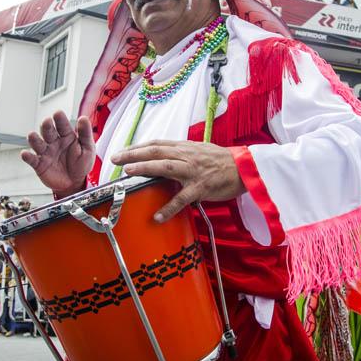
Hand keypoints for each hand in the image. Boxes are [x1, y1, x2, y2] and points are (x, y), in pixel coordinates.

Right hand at [21, 111, 94, 195]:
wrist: (75, 183)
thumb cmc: (81, 164)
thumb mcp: (88, 148)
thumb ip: (85, 134)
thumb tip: (83, 118)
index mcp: (67, 136)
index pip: (62, 125)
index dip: (60, 119)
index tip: (58, 113)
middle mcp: (54, 142)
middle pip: (48, 132)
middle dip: (46, 126)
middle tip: (47, 121)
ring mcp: (46, 153)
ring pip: (38, 143)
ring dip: (34, 139)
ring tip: (32, 135)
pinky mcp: (39, 164)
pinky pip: (32, 160)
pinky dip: (27, 157)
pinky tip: (25, 154)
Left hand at [110, 140, 245, 222]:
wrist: (245, 168)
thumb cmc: (221, 162)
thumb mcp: (199, 151)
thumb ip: (181, 154)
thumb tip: (162, 156)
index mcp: (185, 147)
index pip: (157, 144)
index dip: (137, 146)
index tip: (122, 151)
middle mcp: (187, 156)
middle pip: (156, 151)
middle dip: (133, 154)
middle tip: (115, 158)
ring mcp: (193, 171)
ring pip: (165, 167)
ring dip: (145, 168)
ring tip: (128, 172)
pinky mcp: (201, 187)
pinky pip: (182, 198)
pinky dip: (169, 207)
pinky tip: (157, 217)